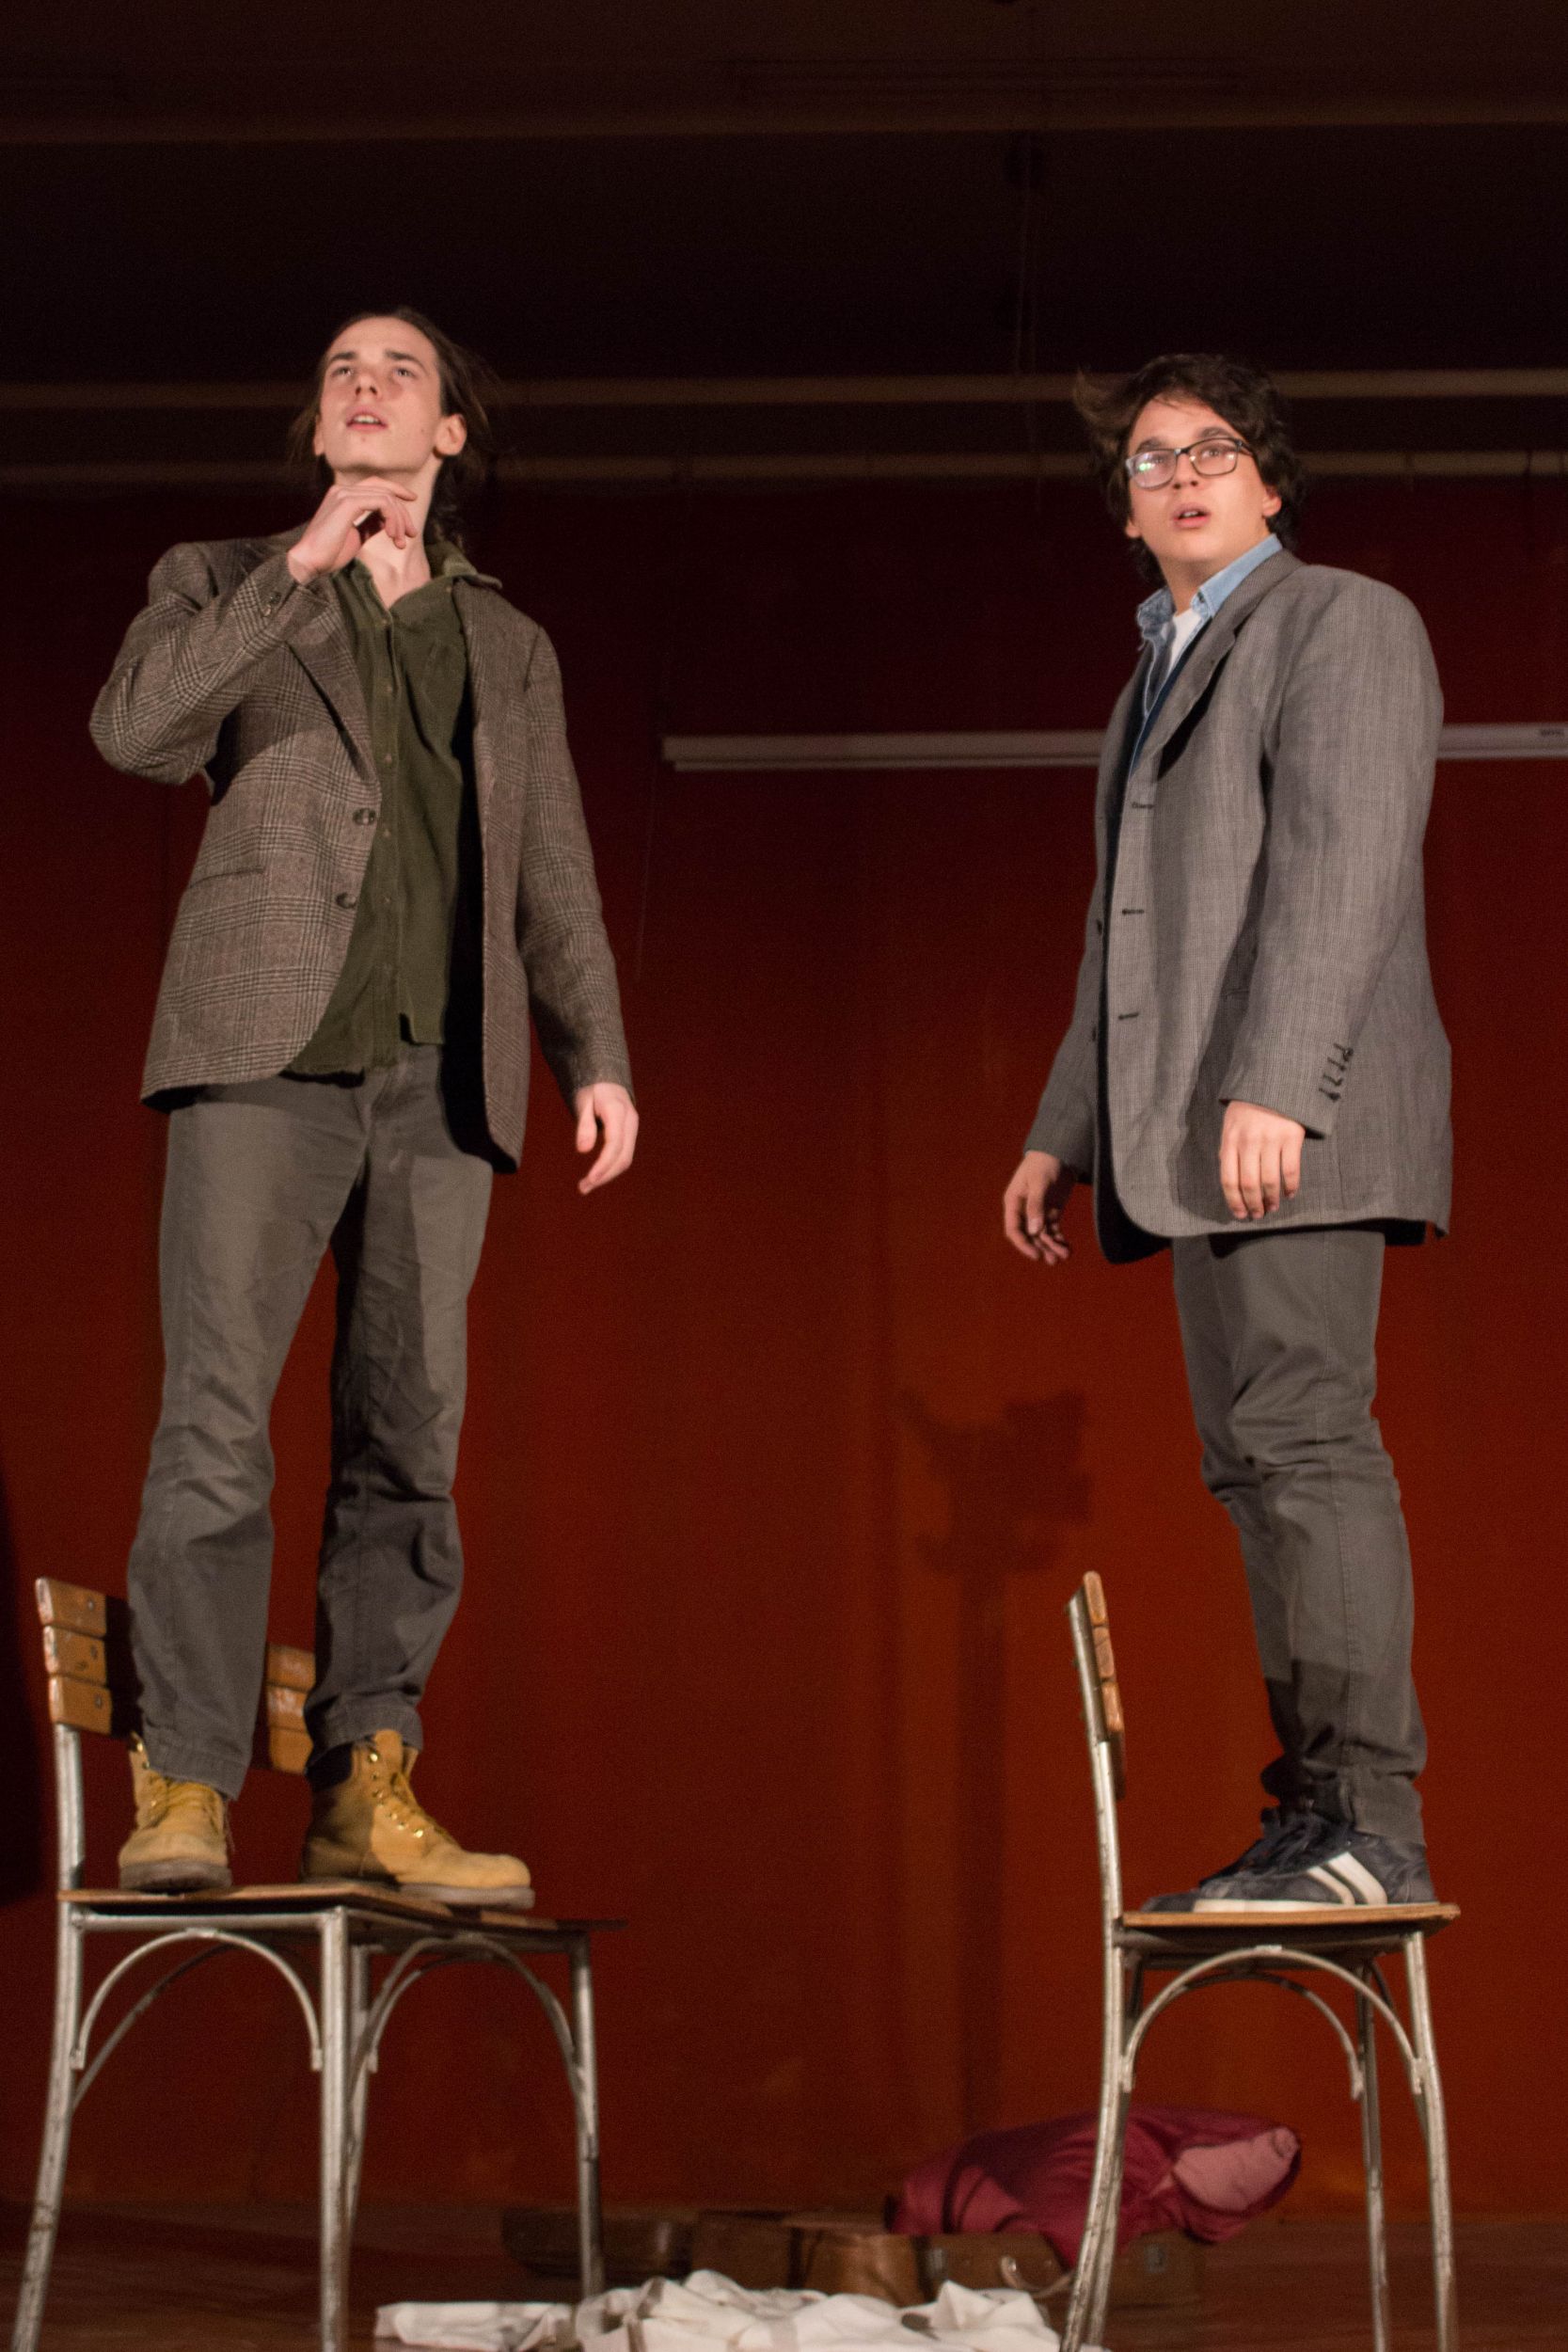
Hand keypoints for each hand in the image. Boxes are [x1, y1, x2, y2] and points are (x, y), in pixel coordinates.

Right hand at [285, 477, 418, 582]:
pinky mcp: (347, 503)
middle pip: (384, 489)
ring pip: (386, 496)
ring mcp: (344, 494)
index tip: (413, 501)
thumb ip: (372, 524)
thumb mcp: (357, 536)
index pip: (376, 484)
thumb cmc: (330, 554)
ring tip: (401, 542)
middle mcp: (342, 490)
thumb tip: (390, 520)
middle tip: (412, 534)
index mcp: (342, 496)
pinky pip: (381, 503)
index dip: (396, 490)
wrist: (310, 562)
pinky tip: (393, 537)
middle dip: (403, 511)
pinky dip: (392, 519)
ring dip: (399, 519)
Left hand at [574, 1082, 637, 1194]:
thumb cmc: (592, 1089)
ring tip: (585, 1186)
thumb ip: (584, 1125)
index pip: (614, 1144)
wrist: (608, 1079)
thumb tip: (583, 1151)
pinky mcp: (629, 1135)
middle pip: (623, 1157)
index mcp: (618, 1111)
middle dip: (605, 1176)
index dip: (603, 1164)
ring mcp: (632, 1129)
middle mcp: (630, 1122)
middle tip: (583, 1188)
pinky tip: (595, 1176)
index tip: (590, 1179)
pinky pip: (623, 1155)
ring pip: (625, 1159)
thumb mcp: (584, 1101)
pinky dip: (610, 1168)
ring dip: (607, 1176)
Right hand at [1003, 1150, 1075, 1264]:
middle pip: (1029, 1235)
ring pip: (1042, 1235)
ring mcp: (1038, 1211)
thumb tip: (1035, 1231)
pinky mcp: (1051, 1211)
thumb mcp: (1039, 1182)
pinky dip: (1059, 1240)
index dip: (1023, 1244)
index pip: (1014, 1229)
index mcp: (1014, 1202)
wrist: (1060, 1152)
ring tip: (1065, 1256)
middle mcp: (1024, 1210)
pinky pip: (1053, 1230)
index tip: (1036, 1255)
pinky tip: (1068, 1248)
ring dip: (1052, 1246)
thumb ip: (1036, 1206)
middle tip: (1054, 1260)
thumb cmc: (1044, 1163)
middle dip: (1041, 1248)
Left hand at [1219, 1101, 1304, 1220]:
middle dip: (1253, 1205)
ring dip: (1271, 1199)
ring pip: (1270, 1181)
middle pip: (1249, 1184)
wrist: (1274, 1081)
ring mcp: (1271, 1139)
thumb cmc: (1249, 1107)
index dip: (1234, 1201)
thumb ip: (1229, 1150)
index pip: (1228, 1179)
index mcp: (1230, 1140)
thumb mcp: (1230, 1125)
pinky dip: (1291, 1187)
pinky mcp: (1292, 1137)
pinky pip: (1291, 1170)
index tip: (1240, 1215)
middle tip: (1258, 1214)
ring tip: (1272, 1207)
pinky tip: (1290, 1194)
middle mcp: (1249, 1141)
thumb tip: (1231, 1180)